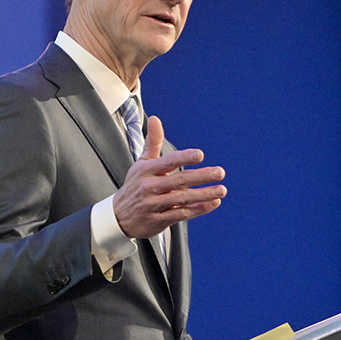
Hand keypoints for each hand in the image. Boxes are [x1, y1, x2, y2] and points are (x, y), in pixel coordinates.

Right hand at [113, 116, 225, 239]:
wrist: (119, 217)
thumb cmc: (135, 186)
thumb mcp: (141, 163)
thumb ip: (153, 142)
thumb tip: (155, 119)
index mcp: (146, 171)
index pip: (167, 162)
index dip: (184, 158)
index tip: (200, 154)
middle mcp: (150, 187)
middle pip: (179, 181)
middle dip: (201, 176)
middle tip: (220, 172)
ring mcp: (154, 205)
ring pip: (183, 199)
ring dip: (204, 194)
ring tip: (221, 190)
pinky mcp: (159, 220)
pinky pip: (182, 214)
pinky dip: (198, 209)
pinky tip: (212, 203)